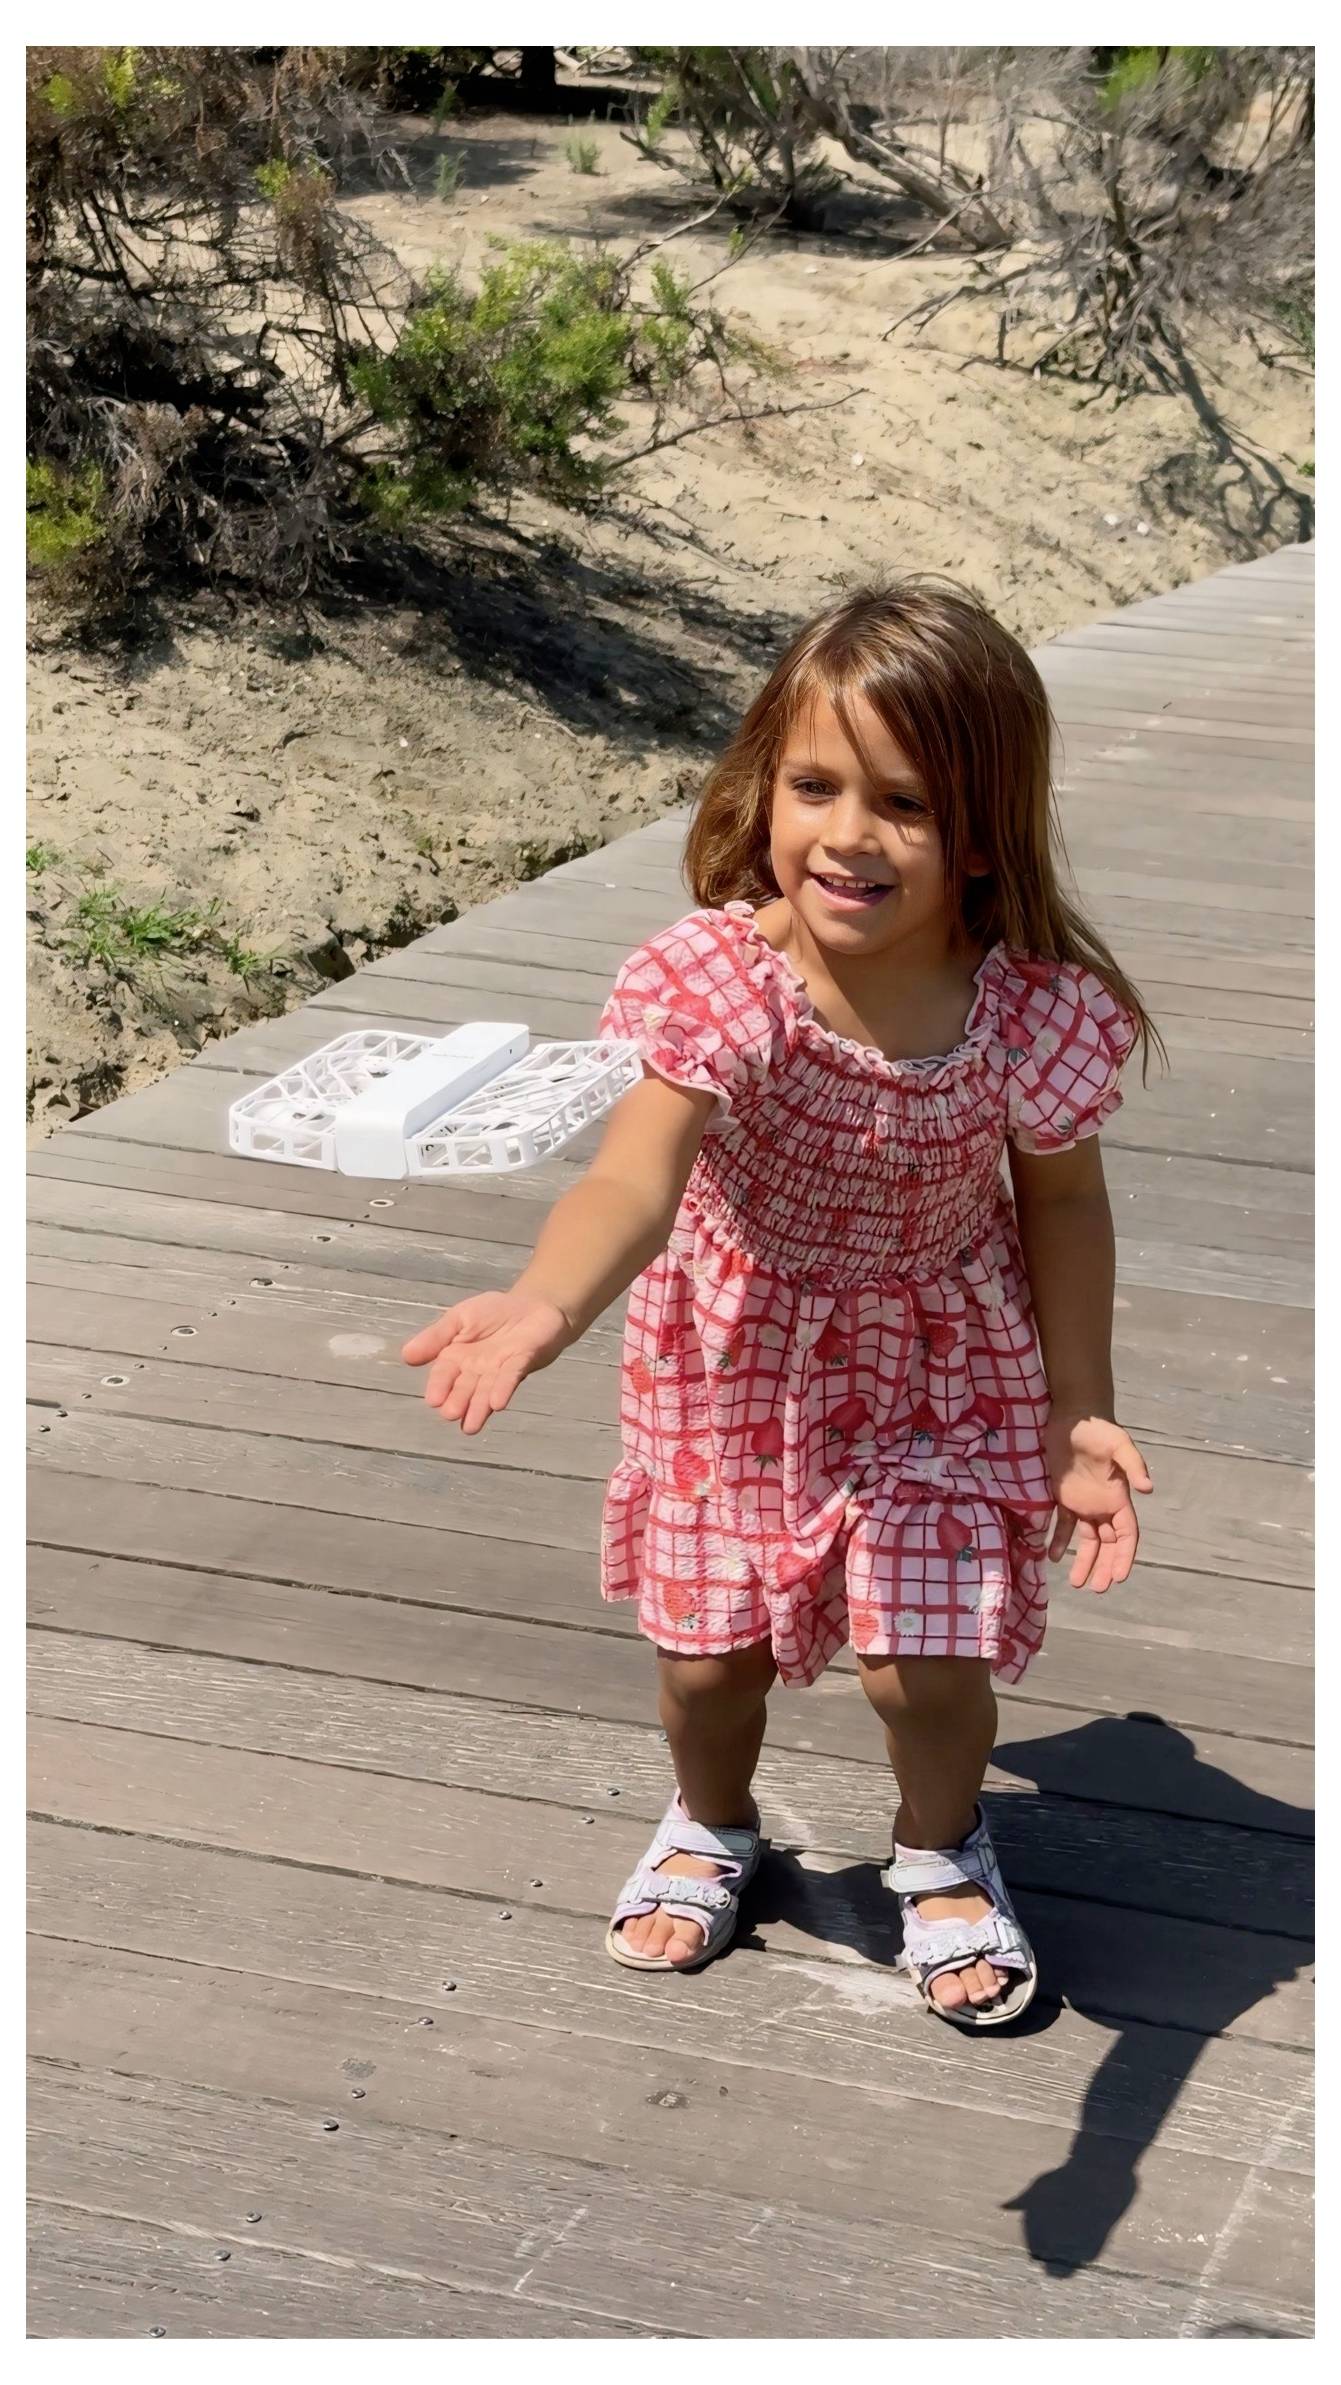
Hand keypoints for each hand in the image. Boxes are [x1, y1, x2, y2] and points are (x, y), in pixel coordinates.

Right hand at [402, 1288, 571, 1435]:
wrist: (533, 1305)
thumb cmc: (493, 1314)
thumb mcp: (459, 1318)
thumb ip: (436, 1337)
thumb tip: (406, 1356)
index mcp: (457, 1358)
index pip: (444, 1374)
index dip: (439, 1386)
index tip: (433, 1400)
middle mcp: (477, 1371)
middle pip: (465, 1388)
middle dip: (458, 1401)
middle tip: (450, 1414)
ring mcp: (500, 1370)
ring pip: (486, 1391)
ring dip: (479, 1408)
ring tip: (471, 1426)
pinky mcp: (522, 1364)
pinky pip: (511, 1377)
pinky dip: (503, 1389)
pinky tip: (497, 1404)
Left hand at [1045, 1409, 1152, 1592]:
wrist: (1073, 1417)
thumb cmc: (1099, 1430)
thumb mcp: (1119, 1444)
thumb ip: (1134, 1465)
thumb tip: (1148, 1489)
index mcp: (1119, 1498)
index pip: (1127, 1535)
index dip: (1125, 1556)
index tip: (1119, 1576)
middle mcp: (1103, 1505)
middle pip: (1108, 1544)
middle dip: (1105, 1567)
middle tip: (1098, 1588)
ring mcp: (1083, 1503)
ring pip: (1087, 1540)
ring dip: (1084, 1561)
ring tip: (1078, 1583)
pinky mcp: (1063, 1497)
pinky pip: (1062, 1525)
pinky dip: (1058, 1541)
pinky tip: (1052, 1557)